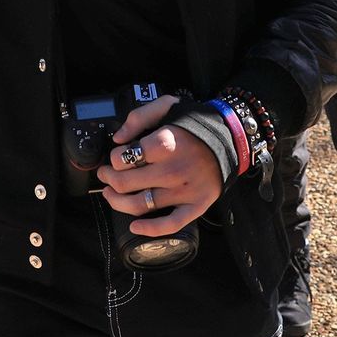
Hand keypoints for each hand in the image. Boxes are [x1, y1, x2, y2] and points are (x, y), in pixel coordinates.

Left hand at [93, 96, 225, 238]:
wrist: (230, 138)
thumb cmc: (195, 124)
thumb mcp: (167, 106)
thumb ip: (139, 117)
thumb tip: (118, 138)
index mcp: (165, 143)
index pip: (122, 158)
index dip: (113, 158)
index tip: (115, 157)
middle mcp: (172, 170)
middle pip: (126, 183)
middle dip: (109, 179)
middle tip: (105, 175)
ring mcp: (184, 191)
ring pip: (140, 205)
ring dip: (118, 202)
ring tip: (111, 195)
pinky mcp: (196, 206)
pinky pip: (170, 224)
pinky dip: (150, 229)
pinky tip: (134, 227)